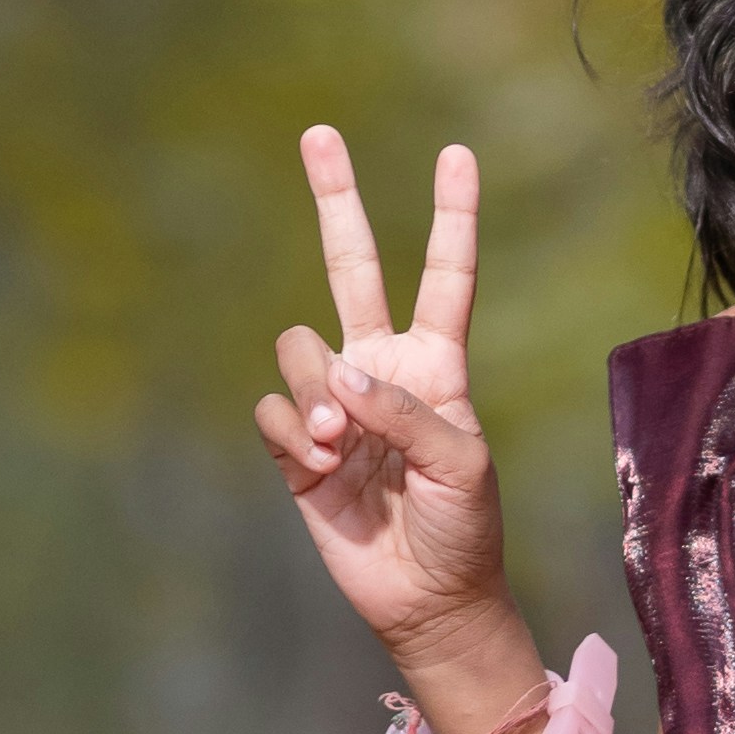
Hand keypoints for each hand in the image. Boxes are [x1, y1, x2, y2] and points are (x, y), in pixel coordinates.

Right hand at [255, 128, 521, 699]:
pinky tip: (315, 465)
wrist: (427, 599)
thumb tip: (337, 373)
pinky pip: (271, 409)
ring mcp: (335, 405)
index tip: (457, 153)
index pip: (446, 276)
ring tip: (335, 441)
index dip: (450, 216)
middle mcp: (381, 369)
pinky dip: (288, 432)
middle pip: (352, 268)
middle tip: (319, 133)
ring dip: (312, 390)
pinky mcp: (294, 448)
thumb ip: (405, 411)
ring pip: (298, 348)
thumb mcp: (459, 466)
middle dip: (337, 200)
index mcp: (436, 364)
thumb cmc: (463, 529)